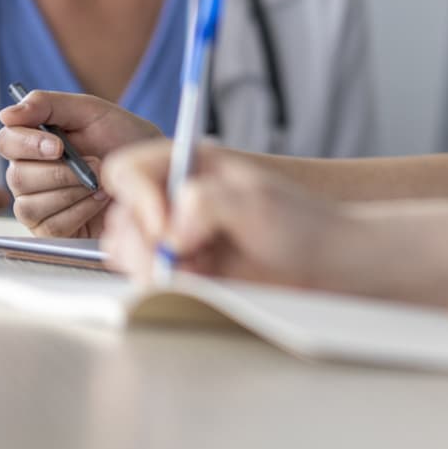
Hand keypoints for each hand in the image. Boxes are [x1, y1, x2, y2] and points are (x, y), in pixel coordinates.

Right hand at [0, 90, 160, 237]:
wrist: (155, 174)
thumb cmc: (124, 140)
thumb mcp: (92, 112)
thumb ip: (49, 105)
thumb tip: (6, 114)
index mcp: (34, 143)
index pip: (6, 142)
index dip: (26, 144)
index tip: (58, 146)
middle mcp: (30, 174)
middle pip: (16, 176)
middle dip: (61, 172)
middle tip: (96, 164)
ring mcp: (38, 205)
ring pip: (30, 204)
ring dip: (73, 191)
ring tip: (101, 182)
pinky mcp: (53, 231)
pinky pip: (51, 224)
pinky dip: (81, 210)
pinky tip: (100, 201)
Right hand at [99, 142, 348, 287]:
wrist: (326, 265)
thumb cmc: (303, 225)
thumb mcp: (258, 204)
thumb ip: (209, 204)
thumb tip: (172, 233)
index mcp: (190, 163)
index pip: (129, 169)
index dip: (137, 199)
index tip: (165, 229)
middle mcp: (175, 196)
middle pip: (120, 216)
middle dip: (143, 244)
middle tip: (181, 260)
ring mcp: (175, 235)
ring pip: (126, 251)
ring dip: (152, 267)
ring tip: (200, 270)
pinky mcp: (181, 268)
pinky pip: (148, 278)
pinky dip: (165, 285)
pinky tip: (202, 284)